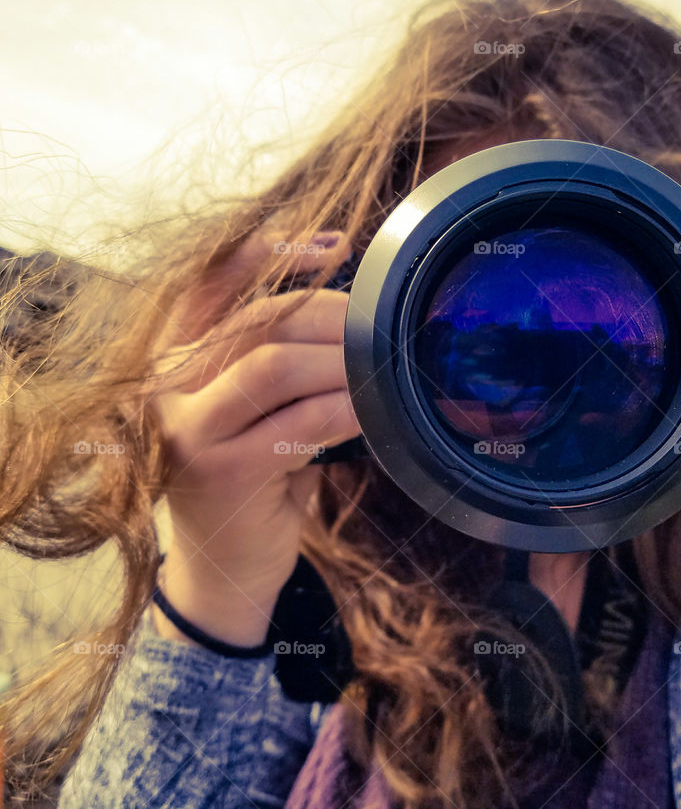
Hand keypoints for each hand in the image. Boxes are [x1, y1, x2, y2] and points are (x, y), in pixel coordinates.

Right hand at [148, 229, 359, 646]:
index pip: (209, 283)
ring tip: (381, 367)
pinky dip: (346, 407)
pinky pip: (300, 420)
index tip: (335, 245)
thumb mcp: (253, 410)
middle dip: (332, 316)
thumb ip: (274, 360)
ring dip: (341, 360)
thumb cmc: (253, 479)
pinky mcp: (219, 470)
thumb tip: (353, 314)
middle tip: (381, 326)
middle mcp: (164, 386)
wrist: (225, 569)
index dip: (267, 252)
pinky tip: (375, 408)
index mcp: (171, 358)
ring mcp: (186, 428)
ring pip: (274, 364)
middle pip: (258, 320)